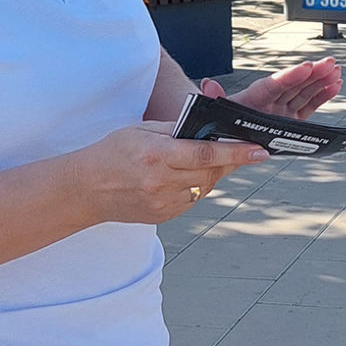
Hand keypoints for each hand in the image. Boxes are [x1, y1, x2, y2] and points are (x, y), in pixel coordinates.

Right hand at [77, 122, 266, 224]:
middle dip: (228, 162)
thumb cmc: (113, 152)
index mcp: (156, 155)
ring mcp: (162, 203)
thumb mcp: (142, 130)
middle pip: (210, 173)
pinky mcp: (162, 216)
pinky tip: (183, 177)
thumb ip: (176, 130)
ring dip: (211, 174)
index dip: (236, 153)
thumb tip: (209, 129)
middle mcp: (161, 182)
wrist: (85, 189)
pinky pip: (191, 200)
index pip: (205, 154)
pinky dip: (195, 187)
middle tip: (241, 151)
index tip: (260, 151)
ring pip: (203, 188)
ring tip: (202, 161)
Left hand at [202, 56, 341, 120]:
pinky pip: (308, 107)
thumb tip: (207, 85)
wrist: (220, 140)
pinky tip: (334, 86)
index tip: (305, 67)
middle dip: (313, 74)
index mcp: (251, 99)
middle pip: (293, 85)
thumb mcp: (213, 113)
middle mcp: (269, 102)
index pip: (272, 86)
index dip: (289, 77)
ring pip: (304, 93)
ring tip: (336, 71)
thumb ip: (214, 98)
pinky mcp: (290, 121)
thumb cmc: (218, 125)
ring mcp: (281, 111)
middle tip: (329, 62)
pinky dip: (322, 97)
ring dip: (321, 81)